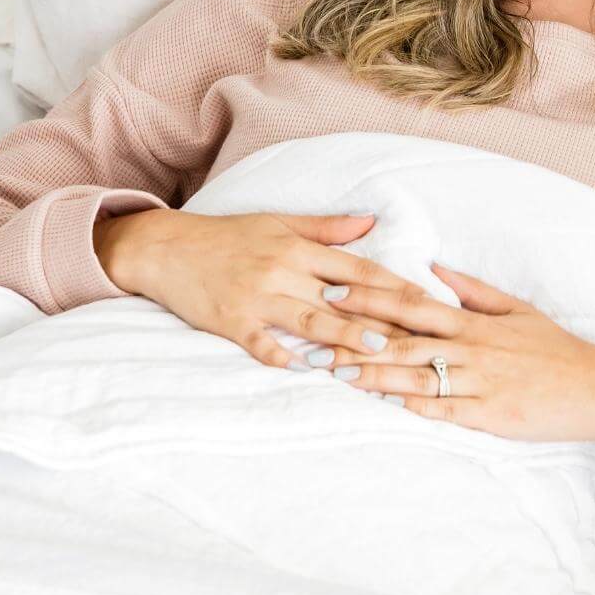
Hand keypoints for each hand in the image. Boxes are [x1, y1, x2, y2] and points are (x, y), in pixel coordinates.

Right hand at [92, 207, 420, 372]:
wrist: (168, 248)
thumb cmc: (228, 235)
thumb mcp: (278, 223)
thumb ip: (326, 228)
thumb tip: (371, 224)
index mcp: (298, 247)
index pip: (356, 268)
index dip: (394, 284)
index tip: (427, 300)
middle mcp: (282, 271)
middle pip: (340, 298)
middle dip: (381, 317)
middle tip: (417, 334)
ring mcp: (256, 298)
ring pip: (308, 321)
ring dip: (344, 338)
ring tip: (377, 351)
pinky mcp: (231, 322)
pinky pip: (262, 343)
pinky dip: (283, 357)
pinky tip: (308, 371)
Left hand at [323, 258, 594, 451]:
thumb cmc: (556, 348)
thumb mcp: (516, 308)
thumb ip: (472, 290)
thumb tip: (435, 267)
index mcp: (473, 322)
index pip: (412, 304)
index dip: (369, 296)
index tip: (334, 288)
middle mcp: (470, 349)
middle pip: (403, 339)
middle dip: (355, 336)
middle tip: (313, 333)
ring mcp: (478, 383)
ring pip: (415, 375)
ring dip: (372, 374)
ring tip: (333, 372)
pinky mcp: (488, 415)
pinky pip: (443, 409)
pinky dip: (412, 405)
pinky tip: (382, 403)